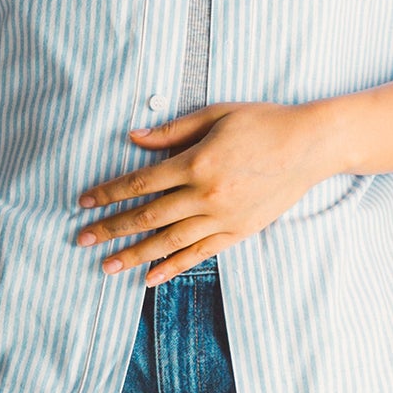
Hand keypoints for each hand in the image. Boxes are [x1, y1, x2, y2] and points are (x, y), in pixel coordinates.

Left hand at [77, 102, 331, 285]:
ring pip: (169, 241)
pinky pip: (200, 254)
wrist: (310, 146)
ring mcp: (223, 218)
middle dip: (111, 228)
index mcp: (196, 162)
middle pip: (147, 216)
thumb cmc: (262, 123)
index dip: (108, 193)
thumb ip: (172, 131)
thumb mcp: (215, 115)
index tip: (84, 203)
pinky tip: (151, 278)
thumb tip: (133, 138)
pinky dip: (174, 266)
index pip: (140, 182)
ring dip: (134, 255)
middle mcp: (206, 195)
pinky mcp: (239, 231)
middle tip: (82, 240)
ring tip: (107, 266)